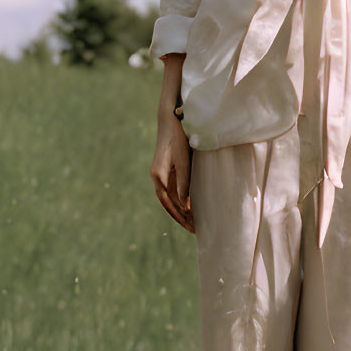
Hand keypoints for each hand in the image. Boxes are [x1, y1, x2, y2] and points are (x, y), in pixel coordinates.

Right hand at [151, 109, 195, 232]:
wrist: (169, 121)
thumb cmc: (178, 138)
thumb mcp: (183, 161)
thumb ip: (184, 182)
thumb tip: (185, 205)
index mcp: (158, 176)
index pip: (169, 202)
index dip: (180, 214)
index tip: (192, 224)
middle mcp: (156, 177)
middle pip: (167, 204)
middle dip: (180, 218)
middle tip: (194, 229)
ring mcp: (160, 175)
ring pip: (168, 200)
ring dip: (179, 212)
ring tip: (191, 223)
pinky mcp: (165, 172)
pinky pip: (171, 192)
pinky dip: (179, 202)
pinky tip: (189, 209)